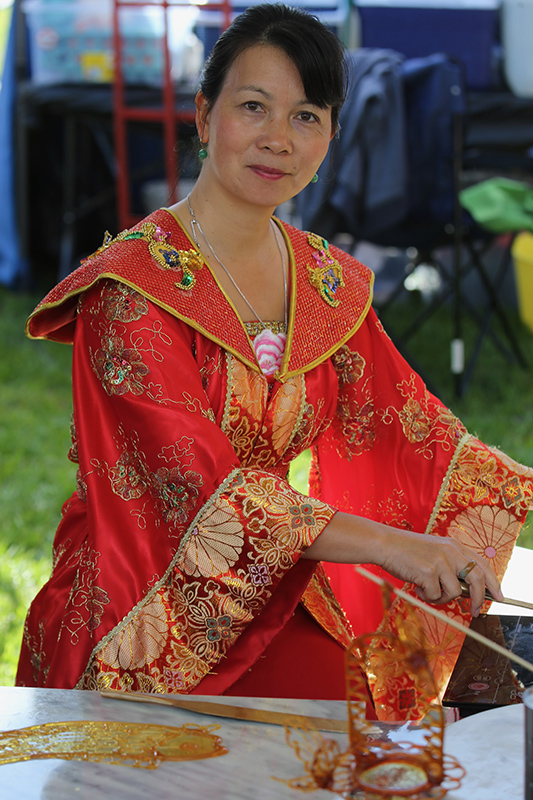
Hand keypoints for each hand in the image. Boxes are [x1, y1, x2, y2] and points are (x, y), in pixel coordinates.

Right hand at [378, 530, 503, 616]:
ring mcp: (440, 561)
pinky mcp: (429, 572)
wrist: (385, 544)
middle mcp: (451, 551)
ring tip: (426, 590)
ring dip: (441, 597)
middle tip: (477, 611)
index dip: (493, 582)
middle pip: (478, 578)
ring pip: (454, 592)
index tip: (498, 596)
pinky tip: (416, 586)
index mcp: (454, 545)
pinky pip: (436, 595)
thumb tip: (466, 592)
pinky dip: (427, 596)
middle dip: (479, 598)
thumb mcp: (434, 552)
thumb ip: (451, 566)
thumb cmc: (406, 551)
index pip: (482, 564)